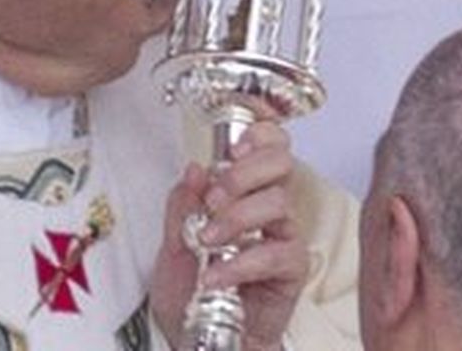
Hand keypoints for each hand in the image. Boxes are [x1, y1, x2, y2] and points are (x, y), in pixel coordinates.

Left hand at [150, 122, 310, 350]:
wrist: (201, 340)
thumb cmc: (192, 294)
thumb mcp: (170, 247)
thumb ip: (181, 208)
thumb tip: (194, 170)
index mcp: (241, 192)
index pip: (266, 146)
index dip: (260, 132)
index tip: (234, 143)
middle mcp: (266, 208)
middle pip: (281, 162)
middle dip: (245, 171)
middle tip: (215, 196)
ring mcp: (282, 237)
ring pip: (278, 202)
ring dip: (237, 217)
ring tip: (207, 240)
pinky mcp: (291, 270)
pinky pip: (276, 253)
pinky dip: (241, 263)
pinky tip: (216, 276)